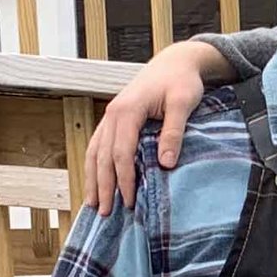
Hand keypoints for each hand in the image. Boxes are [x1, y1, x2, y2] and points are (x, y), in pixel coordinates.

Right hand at [83, 41, 223, 211]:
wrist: (174, 62)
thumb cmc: (181, 81)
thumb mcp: (183, 103)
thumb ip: (174, 132)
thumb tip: (166, 163)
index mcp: (128, 110)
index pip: (121, 152)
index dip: (124, 179)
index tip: (128, 202)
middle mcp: (113, 113)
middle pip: (102, 156)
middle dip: (103, 186)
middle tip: (104, 213)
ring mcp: (110, 116)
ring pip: (94, 151)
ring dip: (93, 179)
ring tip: (93, 204)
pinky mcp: (113, 119)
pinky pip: (97, 145)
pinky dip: (94, 165)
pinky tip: (94, 181)